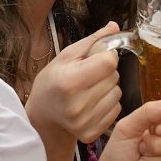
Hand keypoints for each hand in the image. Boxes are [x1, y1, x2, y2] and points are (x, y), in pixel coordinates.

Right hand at [26, 23, 122, 143]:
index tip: (96, 58)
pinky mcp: (91, 133)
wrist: (42, 115)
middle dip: (106, 72)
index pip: (109, 62)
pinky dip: (108, 104)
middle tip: (89, 76)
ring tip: (90, 89)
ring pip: (118, 93)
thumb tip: (115, 26)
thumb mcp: (66, 56)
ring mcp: (85, 122)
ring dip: (109, 88)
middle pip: (114, 77)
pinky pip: (117, 110)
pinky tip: (92, 103)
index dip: (106, 56)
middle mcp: (77, 105)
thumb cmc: (52, 82)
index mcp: (69, 81)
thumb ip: (93, 41)